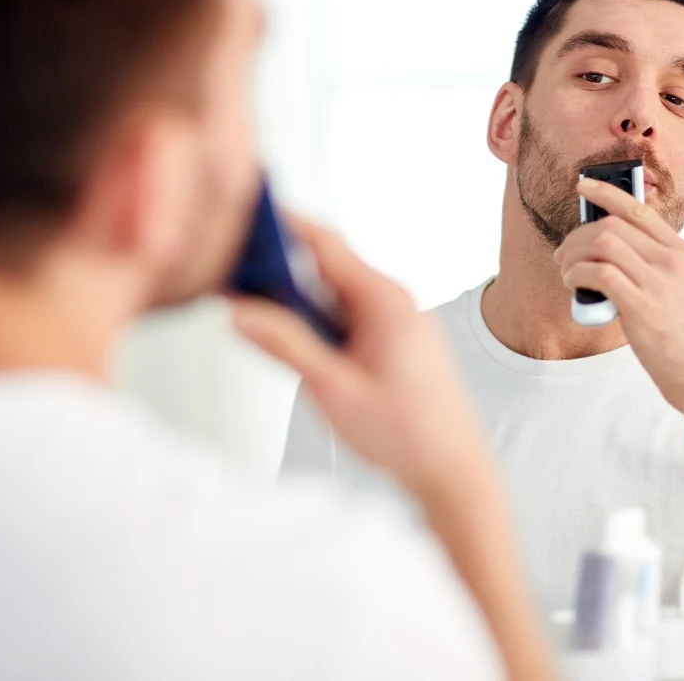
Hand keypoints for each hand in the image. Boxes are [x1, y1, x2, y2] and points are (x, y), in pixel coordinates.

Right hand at [230, 214, 491, 501]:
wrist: (453, 470)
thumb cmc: (408, 434)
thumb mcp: (333, 389)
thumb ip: (285, 346)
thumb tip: (241, 312)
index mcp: (384, 300)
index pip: (322, 243)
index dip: (280, 224)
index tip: (244, 214)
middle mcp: (393, 300)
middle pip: (324, 265)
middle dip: (277, 265)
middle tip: (230, 271)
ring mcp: (395, 319)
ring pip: (332, 293)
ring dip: (294, 298)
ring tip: (250, 307)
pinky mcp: (392, 339)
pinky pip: (346, 315)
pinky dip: (315, 319)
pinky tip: (289, 339)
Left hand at [554, 177, 683, 415]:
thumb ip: (658, 271)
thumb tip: (613, 261)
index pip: (640, 211)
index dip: (607, 194)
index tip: (584, 186)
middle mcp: (673, 262)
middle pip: (613, 225)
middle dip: (578, 236)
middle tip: (563, 256)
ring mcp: (660, 283)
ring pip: (602, 243)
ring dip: (573, 255)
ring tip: (566, 274)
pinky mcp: (643, 307)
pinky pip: (598, 273)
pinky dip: (577, 275)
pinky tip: (573, 286)